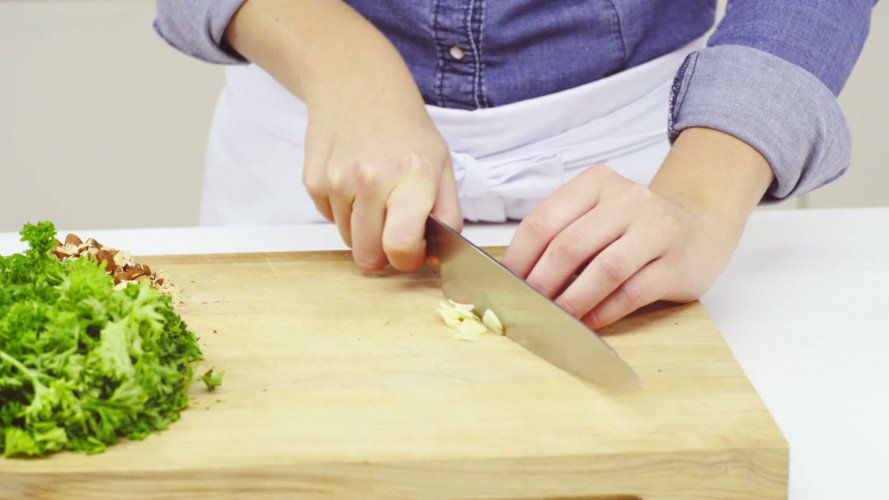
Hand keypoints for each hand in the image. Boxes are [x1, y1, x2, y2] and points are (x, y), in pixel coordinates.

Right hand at [224, 0, 462, 271]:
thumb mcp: (441, 164)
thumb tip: (438, 258)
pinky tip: (354, 182)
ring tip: (375, 196)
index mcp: (413, 177)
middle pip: (369, 255)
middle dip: (383, 253)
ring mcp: (338, 181)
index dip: (409, 260)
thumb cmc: (404, 128)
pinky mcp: (314, 181)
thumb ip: (447, 213)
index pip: (402, 246)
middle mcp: (373, 180)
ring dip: (363, 230)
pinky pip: (330, 220)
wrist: (356, 85)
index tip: (414, 251)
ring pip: (349, 240)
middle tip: (393, 230)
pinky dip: (343, 212)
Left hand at [502, 128, 773, 328]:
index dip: (519, 258)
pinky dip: (604, 312)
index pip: (544, 221)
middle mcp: (628, 199)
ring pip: (603, 270)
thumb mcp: (597, 214)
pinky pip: (632, 292)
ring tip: (554, 321)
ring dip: (572, 302)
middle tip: (525, 308)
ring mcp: (656, 228)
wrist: (700, 224)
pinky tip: (588, 323)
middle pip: (569, 246)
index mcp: (596, 183)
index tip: (504, 286)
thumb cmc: (635, 226)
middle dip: (541, 284)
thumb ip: (561, 234)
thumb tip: (516, 279)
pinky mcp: (677, 263)